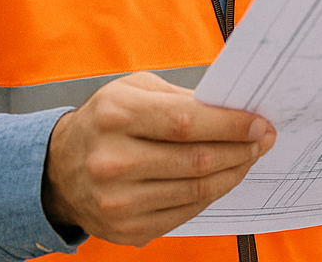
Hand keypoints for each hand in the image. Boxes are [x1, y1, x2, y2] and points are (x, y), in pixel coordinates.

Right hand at [41, 71, 274, 245]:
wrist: (58, 169)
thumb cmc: (105, 121)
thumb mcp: (133, 90)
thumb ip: (181, 98)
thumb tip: (233, 108)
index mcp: (116, 116)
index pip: (187, 123)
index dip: (231, 124)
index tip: (259, 122)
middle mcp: (113, 162)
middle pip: (197, 160)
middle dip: (241, 149)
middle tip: (263, 139)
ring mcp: (118, 202)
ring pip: (196, 190)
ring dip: (233, 173)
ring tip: (248, 157)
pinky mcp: (126, 230)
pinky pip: (185, 213)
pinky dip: (211, 194)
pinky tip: (223, 178)